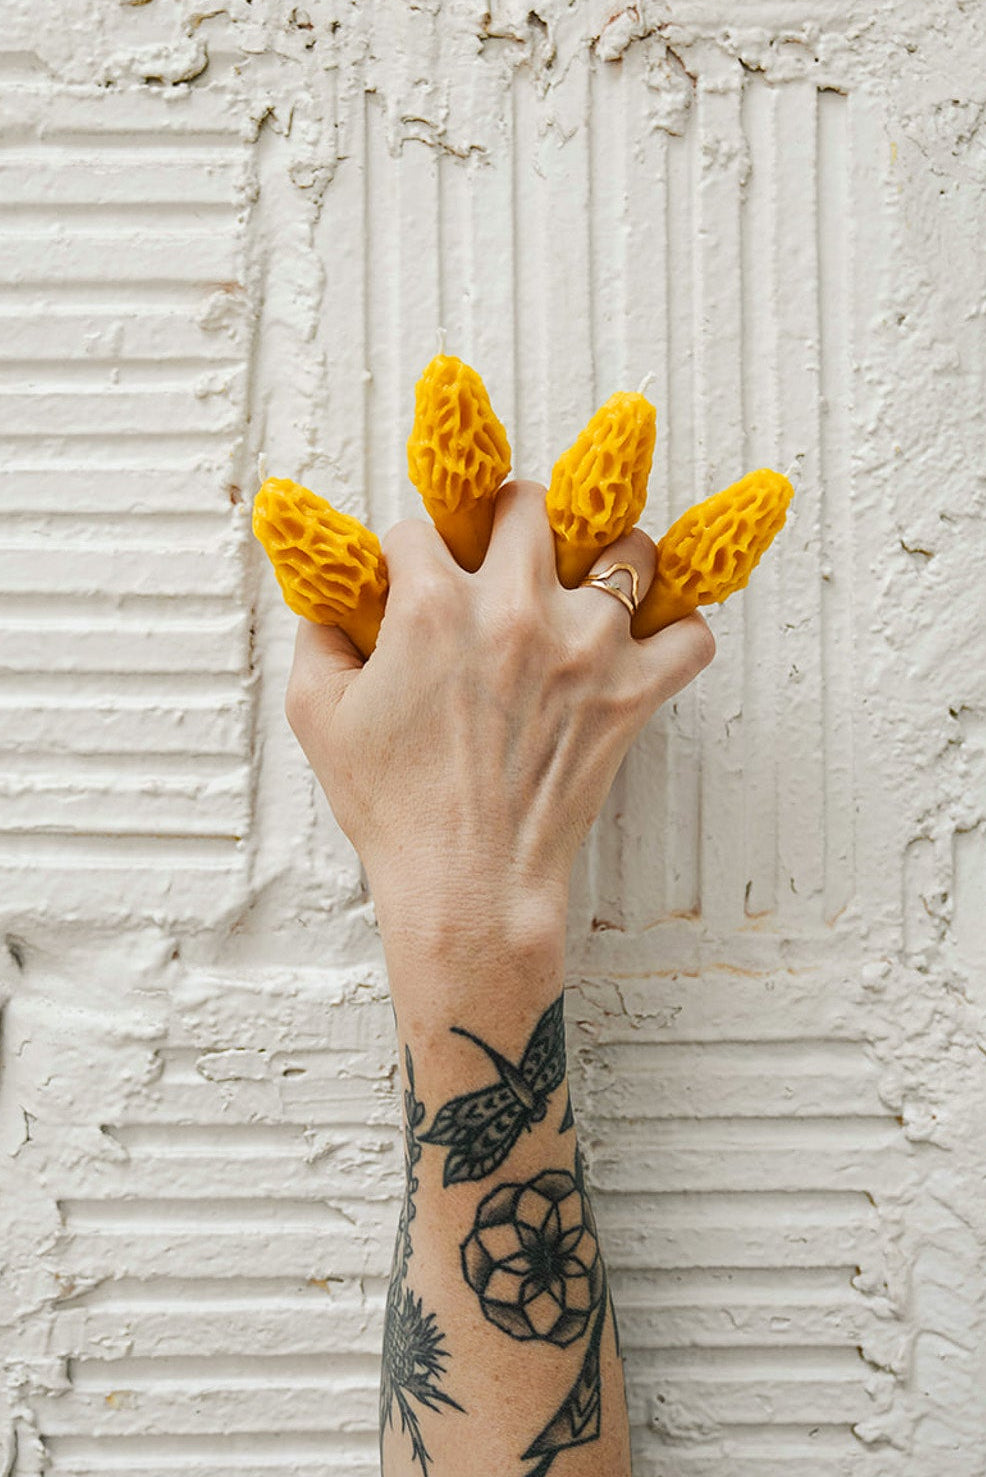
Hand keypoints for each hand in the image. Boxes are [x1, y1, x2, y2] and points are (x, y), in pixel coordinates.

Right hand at [284, 480, 714, 941]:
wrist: (466, 884)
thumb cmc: (393, 809)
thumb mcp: (317, 716)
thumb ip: (319, 638)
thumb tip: (332, 602)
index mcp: (434, 606)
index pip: (420, 530)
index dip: (410, 554)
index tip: (415, 580)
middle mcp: (515, 610)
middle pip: (526, 504)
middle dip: (504, 519)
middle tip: (501, 554)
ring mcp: (585, 648)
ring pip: (626, 550)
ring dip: (603, 559)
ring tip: (584, 588)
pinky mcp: (632, 694)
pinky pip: (690, 636)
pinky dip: (676, 633)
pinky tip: (646, 643)